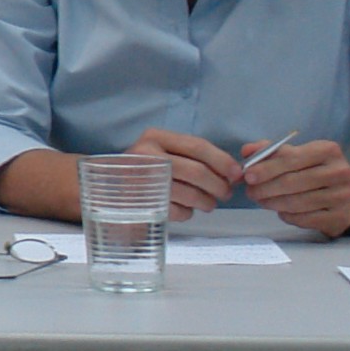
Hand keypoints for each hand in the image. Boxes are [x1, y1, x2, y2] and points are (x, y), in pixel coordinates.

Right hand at [121, 128, 240, 220]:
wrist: (112, 191)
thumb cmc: (148, 170)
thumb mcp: (166, 153)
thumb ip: (195, 157)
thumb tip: (233, 172)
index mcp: (155, 137)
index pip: (198, 146)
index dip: (223, 161)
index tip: (237, 174)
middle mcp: (145, 155)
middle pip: (196, 171)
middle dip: (218, 185)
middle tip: (226, 193)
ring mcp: (141, 180)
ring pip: (189, 193)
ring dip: (207, 201)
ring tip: (209, 204)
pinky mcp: (141, 203)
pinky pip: (177, 210)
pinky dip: (188, 213)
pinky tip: (185, 209)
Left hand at [241, 138, 349, 237]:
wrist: (349, 194)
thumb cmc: (316, 171)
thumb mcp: (298, 154)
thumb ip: (272, 151)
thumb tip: (246, 151)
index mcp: (328, 151)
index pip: (292, 158)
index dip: (267, 168)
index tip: (248, 176)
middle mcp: (339, 172)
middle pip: (292, 182)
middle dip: (265, 188)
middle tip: (250, 192)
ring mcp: (342, 196)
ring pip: (296, 202)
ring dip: (272, 203)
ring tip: (261, 200)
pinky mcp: (339, 217)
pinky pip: (304, 219)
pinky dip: (287, 216)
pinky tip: (281, 211)